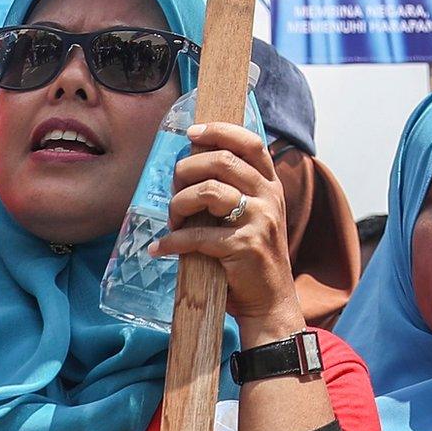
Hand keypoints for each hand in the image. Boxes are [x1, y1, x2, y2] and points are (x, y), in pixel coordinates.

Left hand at [154, 122, 299, 332]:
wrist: (270, 299)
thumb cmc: (250, 255)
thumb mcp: (252, 215)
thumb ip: (233, 190)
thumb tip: (190, 165)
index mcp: (270, 185)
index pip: (250, 143)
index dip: (220, 131)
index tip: (193, 132)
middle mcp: (269, 197)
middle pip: (222, 161)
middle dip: (186, 170)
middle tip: (174, 190)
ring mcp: (260, 220)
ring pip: (208, 192)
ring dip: (178, 205)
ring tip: (172, 222)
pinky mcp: (245, 245)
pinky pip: (197, 236)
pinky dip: (172, 242)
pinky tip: (161, 249)